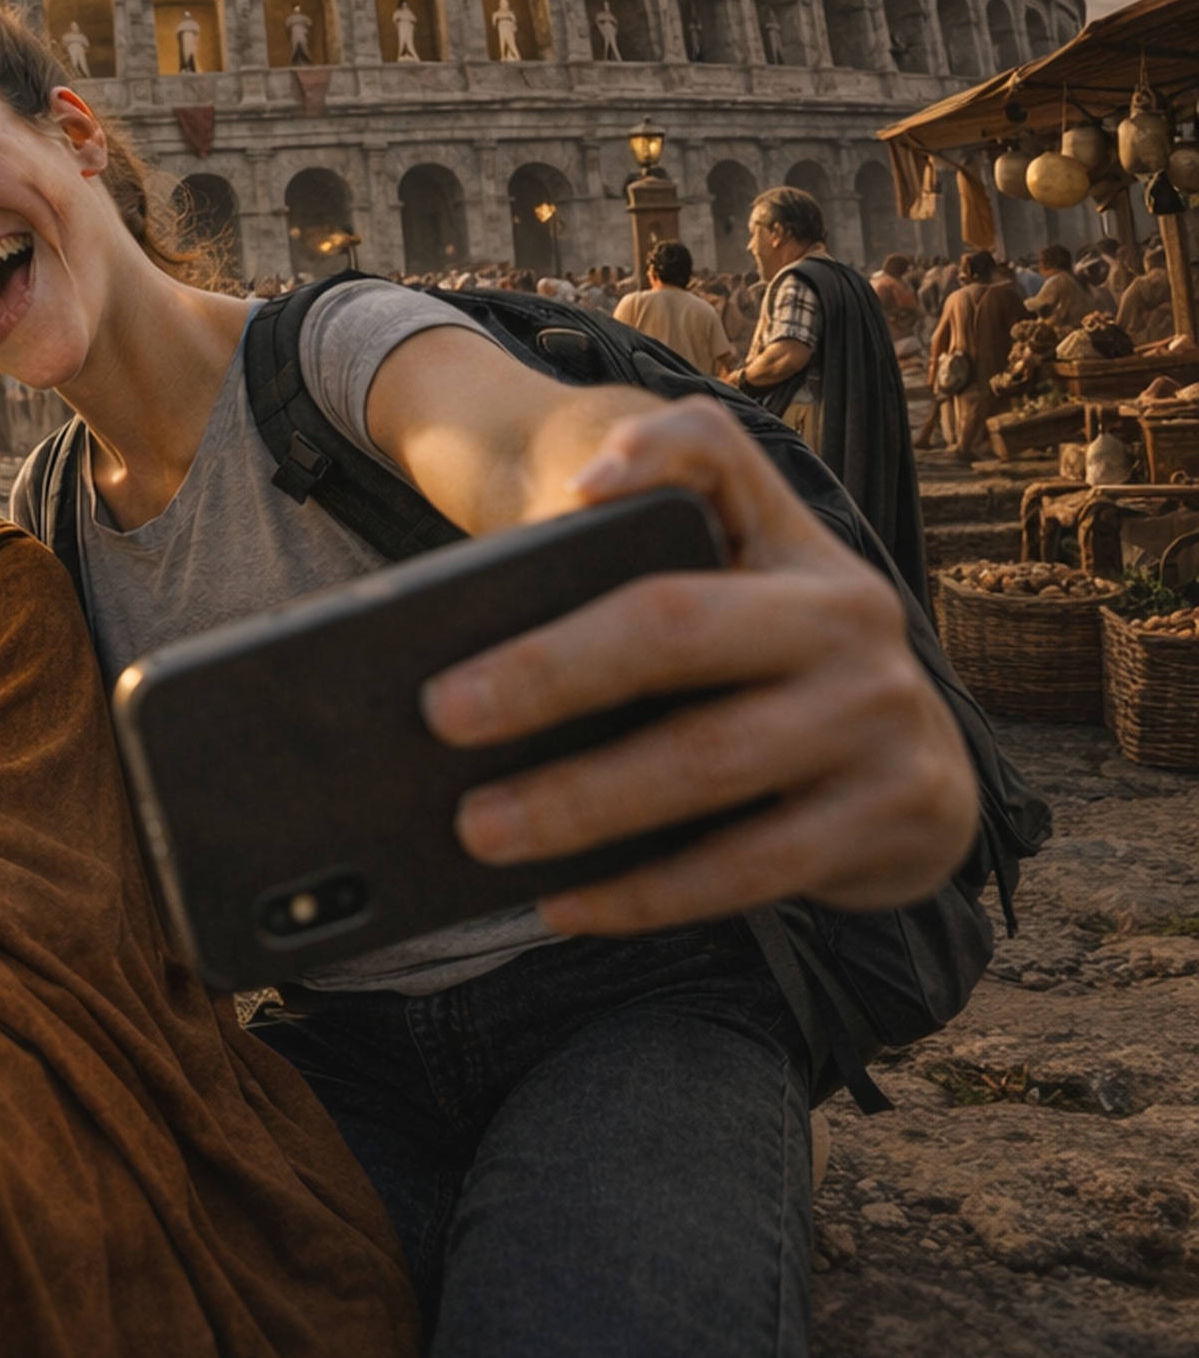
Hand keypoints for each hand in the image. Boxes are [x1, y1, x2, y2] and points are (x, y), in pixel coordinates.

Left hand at [423, 397, 976, 932]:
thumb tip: (514, 575)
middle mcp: (852, 619)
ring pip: (706, 760)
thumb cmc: (769, 676)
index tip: (571, 492)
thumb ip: (637, 557)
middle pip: (676, 627)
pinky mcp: (894, 819)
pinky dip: (644, 893)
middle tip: (441, 713)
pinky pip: (748, 868)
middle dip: (550, 670)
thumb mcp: (737, 594)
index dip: (651, 454)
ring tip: (478, 828)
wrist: (916, 783)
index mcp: (797, 546)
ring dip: (578, 802)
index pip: (720, 459)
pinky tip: (561, 903)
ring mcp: (883, 719)